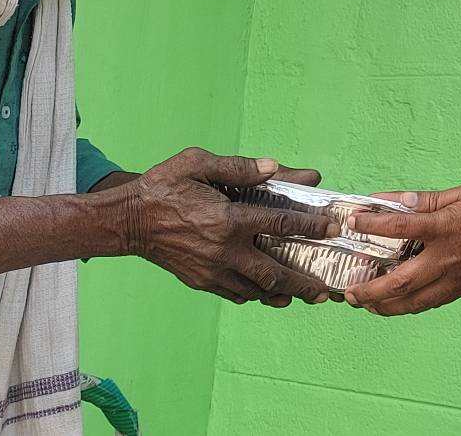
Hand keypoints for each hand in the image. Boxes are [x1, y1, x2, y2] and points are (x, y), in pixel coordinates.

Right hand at [115, 148, 338, 305]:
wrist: (127, 220)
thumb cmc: (162, 187)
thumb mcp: (197, 163)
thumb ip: (239, 166)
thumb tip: (275, 167)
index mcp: (228, 219)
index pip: (280, 224)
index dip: (311, 227)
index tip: (333, 229)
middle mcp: (225, 250)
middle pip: (275, 273)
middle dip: (303, 283)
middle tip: (325, 289)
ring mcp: (212, 270)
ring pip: (257, 289)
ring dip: (283, 294)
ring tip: (305, 296)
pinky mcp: (201, 281)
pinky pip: (236, 293)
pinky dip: (255, 294)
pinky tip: (267, 292)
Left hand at [342, 180, 460, 315]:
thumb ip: (431, 199)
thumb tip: (397, 200)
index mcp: (449, 228)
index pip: (400, 227)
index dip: (372, 224)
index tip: (352, 221)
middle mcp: (449, 258)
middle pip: (400, 281)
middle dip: (370, 289)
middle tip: (348, 291)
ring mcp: (457, 278)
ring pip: (414, 301)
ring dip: (385, 305)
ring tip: (365, 303)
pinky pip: (432, 301)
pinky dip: (410, 305)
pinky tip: (398, 303)